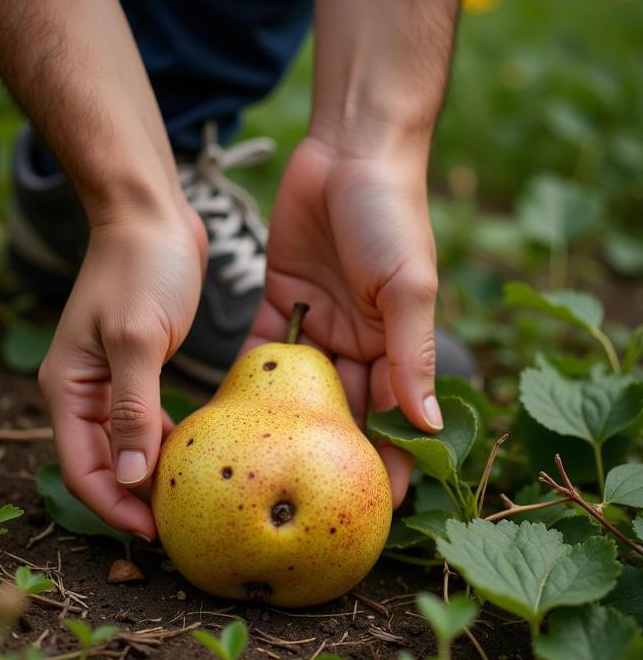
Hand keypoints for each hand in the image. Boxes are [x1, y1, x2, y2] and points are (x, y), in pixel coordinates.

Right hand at [39, 208, 205, 538]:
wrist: (151, 216)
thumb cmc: (141, 268)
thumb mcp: (138, 338)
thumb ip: (132, 407)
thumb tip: (131, 476)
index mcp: (69, 388)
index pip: (83, 468)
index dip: (114, 507)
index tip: (154, 534)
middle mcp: (84, 391)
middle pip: (102, 464)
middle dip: (133, 499)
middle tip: (177, 526)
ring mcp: (111, 381)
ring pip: (125, 446)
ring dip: (150, 474)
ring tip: (186, 499)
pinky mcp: (138, 368)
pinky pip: (146, 420)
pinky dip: (164, 441)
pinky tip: (190, 452)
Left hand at [244, 137, 440, 507]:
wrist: (349, 151)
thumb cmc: (391, 214)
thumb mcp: (408, 286)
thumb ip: (413, 354)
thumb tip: (430, 423)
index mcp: (395, 342)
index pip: (392, 414)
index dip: (388, 458)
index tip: (376, 508)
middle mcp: (356, 340)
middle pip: (340, 409)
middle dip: (323, 453)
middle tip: (302, 501)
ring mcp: (317, 323)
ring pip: (297, 386)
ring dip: (279, 422)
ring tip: (257, 470)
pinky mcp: (279, 300)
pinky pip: (263, 350)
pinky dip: (248, 379)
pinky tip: (229, 413)